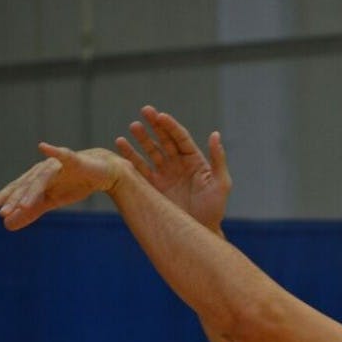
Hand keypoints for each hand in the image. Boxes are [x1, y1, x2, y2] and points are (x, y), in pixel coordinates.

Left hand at [0, 144, 122, 230]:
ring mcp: (56, 164)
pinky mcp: (73, 160)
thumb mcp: (51, 201)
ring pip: (41, 178)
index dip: (4, 197)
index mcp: (35, 180)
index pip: (17, 189)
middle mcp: (42, 170)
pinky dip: (53, 151)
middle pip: (26, 185)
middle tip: (3, 212)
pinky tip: (43, 147)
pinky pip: (63, 155)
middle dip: (15, 199)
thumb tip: (6, 225)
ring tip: (23, 205)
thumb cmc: (74, 185)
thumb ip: (30, 212)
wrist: (100, 173)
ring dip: (32, 191)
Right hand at [115, 105, 230, 232]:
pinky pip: (139, 169)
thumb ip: (218, 159)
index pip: (180, 138)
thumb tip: (215, 134)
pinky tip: (120, 144)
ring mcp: (164, 174)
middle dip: (154, 125)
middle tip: (144, 110)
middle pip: (164, 140)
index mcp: (194, 160)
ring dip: (141, 138)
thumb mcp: (221, 183)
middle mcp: (177, 164)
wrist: (200, 231)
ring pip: (150, 151)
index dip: (171, 126)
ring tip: (133, 126)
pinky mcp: (152, 186)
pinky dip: (130, 156)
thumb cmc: (214, 208)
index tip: (161, 115)